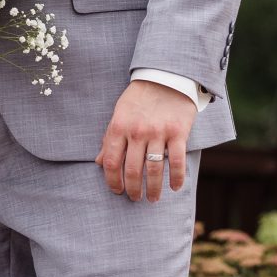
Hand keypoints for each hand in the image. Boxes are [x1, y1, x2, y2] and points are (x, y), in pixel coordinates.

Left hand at [98, 79, 193, 202]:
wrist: (166, 77)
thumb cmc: (139, 99)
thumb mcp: (118, 114)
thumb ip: (109, 139)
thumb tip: (98, 162)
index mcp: (118, 127)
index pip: (111, 161)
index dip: (112, 180)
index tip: (117, 191)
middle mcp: (137, 132)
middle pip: (132, 169)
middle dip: (132, 189)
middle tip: (135, 198)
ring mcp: (158, 132)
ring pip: (154, 169)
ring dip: (153, 188)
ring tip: (152, 198)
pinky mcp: (178, 132)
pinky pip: (176, 161)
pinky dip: (176, 177)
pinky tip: (175, 187)